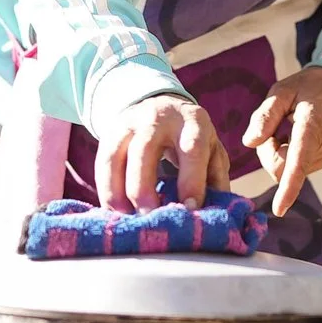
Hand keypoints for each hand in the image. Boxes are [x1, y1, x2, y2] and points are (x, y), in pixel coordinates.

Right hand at [97, 93, 224, 212]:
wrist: (161, 104)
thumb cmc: (191, 136)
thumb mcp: (211, 148)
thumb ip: (216, 177)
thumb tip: (218, 211)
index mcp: (193, 121)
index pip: (192, 149)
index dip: (191, 180)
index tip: (189, 209)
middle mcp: (159, 118)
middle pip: (145, 150)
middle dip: (144, 188)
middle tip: (149, 217)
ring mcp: (131, 123)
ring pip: (116, 156)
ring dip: (118, 191)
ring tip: (126, 218)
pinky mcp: (111, 132)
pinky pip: (102, 162)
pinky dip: (106, 189)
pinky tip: (113, 210)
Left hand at [243, 66, 321, 217]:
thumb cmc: (307, 88)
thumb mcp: (282, 91)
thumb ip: (265, 115)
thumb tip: (249, 143)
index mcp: (312, 127)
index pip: (298, 163)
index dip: (288, 187)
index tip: (279, 209)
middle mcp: (321, 148)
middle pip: (281, 168)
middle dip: (267, 153)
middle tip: (272, 127)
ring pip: (286, 170)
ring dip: (277, 152)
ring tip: (287, 126)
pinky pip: (293, 168)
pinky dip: (286, 154)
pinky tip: (294, 134)